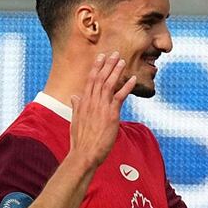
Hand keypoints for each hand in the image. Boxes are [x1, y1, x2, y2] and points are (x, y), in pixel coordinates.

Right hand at [69, 52, 136, 168]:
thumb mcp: (75, 121)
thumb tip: (74, 97)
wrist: (84, 154)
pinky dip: (127, 87)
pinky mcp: (111, 115)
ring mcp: (101, 107)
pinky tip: (133, 79)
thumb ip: (76, 107)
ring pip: (109, 84)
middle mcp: (91, 102)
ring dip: (116, 71)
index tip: (100, 57)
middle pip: (100, 78)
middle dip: (107, 65)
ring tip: (123, 61)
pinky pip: (120, 97)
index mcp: (83, 103)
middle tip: (114, 53)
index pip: (90, 80)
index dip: (96, 68)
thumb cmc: (80, 141)